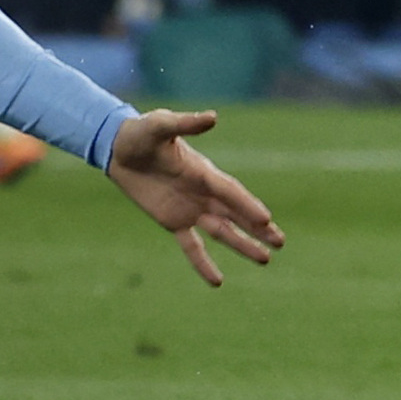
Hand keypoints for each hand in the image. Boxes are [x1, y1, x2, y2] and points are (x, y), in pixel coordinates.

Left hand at [105, 109, 283, 285]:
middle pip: (236, 214)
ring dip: (243, 245)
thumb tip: (212, 118)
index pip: (230, 192)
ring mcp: (190, 209)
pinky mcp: (174, 222)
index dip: (247, 205)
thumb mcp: (160, 124)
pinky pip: (192, 246)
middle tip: (281, 242)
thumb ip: (185, 123)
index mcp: (204, 172)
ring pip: (222, 232)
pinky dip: (203, 263)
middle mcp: (203, 193)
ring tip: (266, 259)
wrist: (119, 149)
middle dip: (258, 228)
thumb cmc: (141, 132)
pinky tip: (217, 282)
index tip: (266, 219)